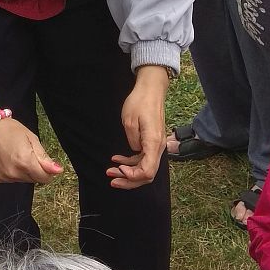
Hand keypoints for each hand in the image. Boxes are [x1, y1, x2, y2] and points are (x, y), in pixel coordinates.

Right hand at [0, 79, 61, 184]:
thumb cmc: (9, 129)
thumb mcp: (31, 139)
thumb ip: (44, 157)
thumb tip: (58, 170)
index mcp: (25, 163)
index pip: (45, 178)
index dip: (49, 171)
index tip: (47, 163)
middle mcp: (14, 173)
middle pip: (35, 179)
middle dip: (36, 169)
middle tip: (29, 153)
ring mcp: (4, 177)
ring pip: (24, 180)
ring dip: (25, 171)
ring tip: (17, 154)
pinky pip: (12, 179)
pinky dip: (14, 172)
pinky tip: (8, 158)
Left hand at [107, 66, 168, 188]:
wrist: (151, 89)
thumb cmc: (140, 102)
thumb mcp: (129, 121)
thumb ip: (132, 141)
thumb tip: (134, 152)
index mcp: (153, 143)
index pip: (147, 172)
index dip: (133, 177)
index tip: (119, 169)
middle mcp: (159, 147)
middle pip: (147, 174)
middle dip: (129, 180)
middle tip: (111, 179)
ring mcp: (157, 145)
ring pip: (145, 168)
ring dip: (128, 173)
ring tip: (110, 171)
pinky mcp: (152, 142)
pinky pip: (143, 159)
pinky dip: (131, 163)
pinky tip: (117, 160)